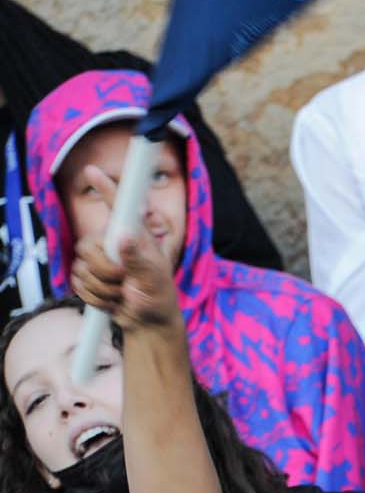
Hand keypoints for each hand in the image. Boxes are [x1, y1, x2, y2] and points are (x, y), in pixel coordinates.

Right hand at [68, 168, 181, 333]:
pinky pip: (77, 281)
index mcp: (135, 237)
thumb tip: (123, 235)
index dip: (106, 188)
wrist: (147, 322)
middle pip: (88, 245)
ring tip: (122, 292)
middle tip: (124, 281)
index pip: (120, 208)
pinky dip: (94, 296)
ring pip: (81, 266)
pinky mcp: (88, 274)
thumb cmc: (159, 297)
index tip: (92, 170)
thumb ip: (139, 258)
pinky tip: (111, 299)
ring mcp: (99, 258)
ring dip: (102, 287)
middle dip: (104, 270)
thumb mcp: (154, 279)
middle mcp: (114, 242)